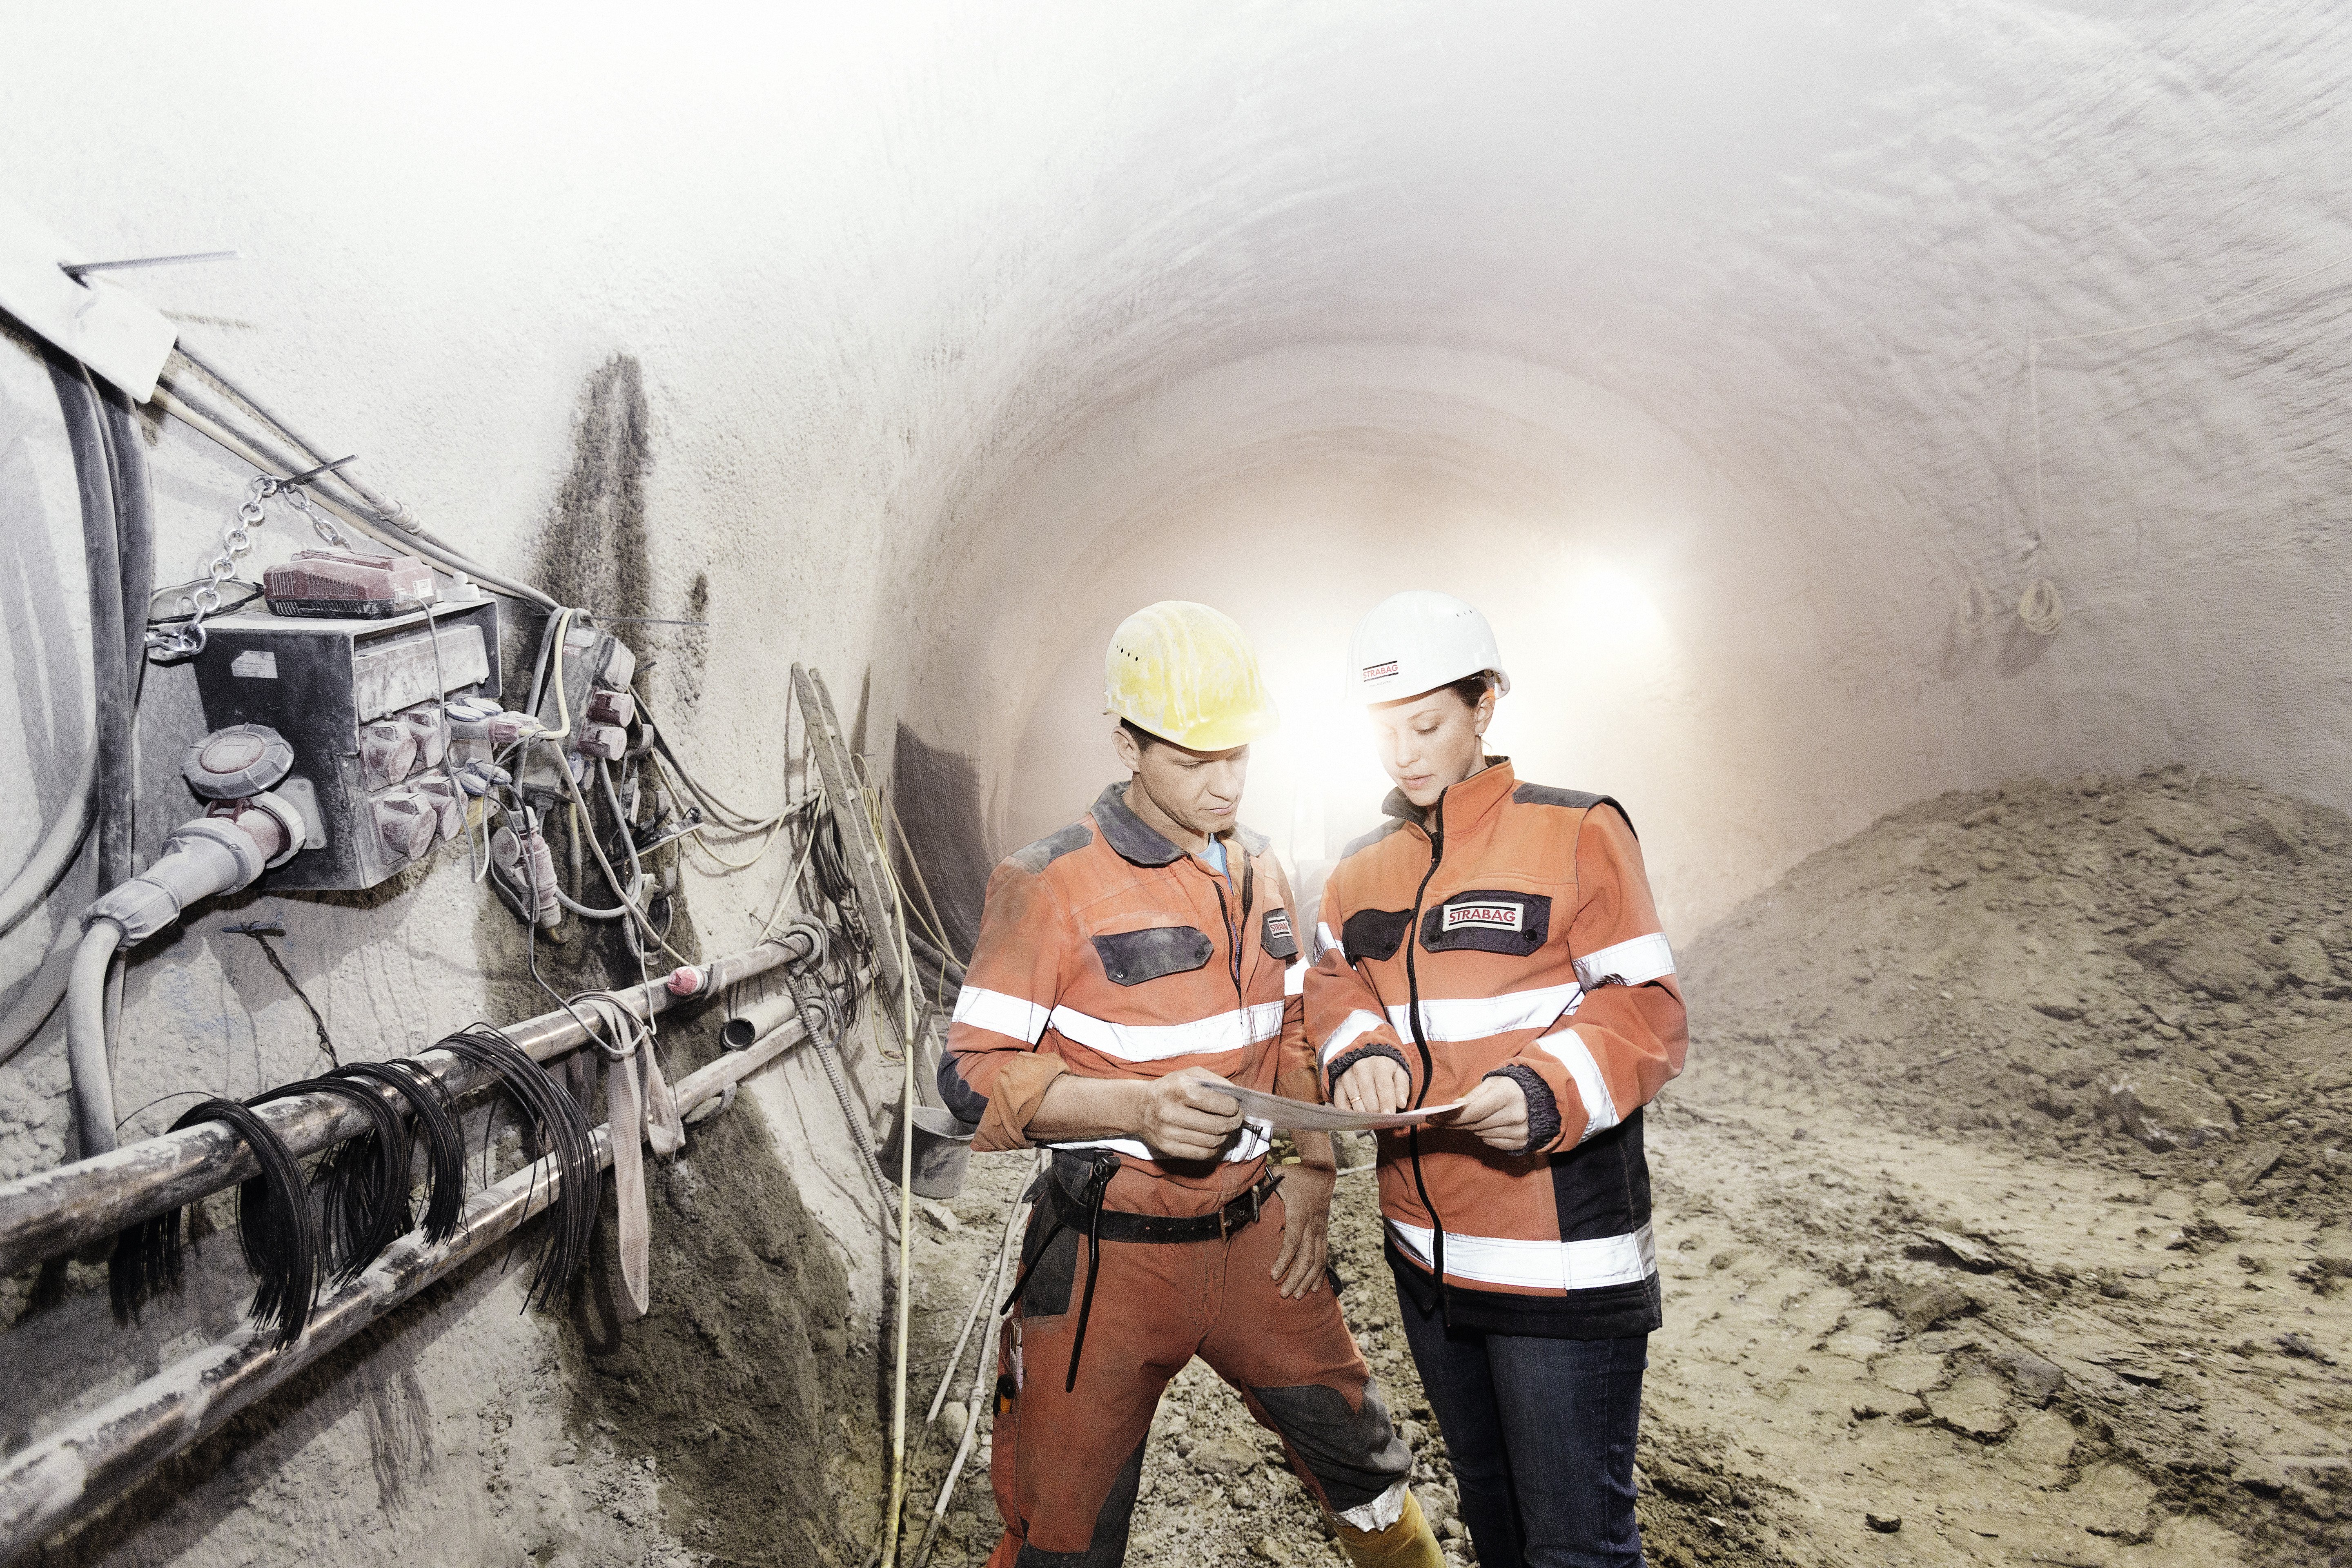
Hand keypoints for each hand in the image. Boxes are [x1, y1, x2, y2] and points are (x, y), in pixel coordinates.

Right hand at [1136, 1067, 1243, 1161]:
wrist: (1139, 1107)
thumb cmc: (1171, 1089)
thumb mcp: (1190, 1075)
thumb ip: (1215, 1082)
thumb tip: (1238, 1096)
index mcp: (1178, 1089)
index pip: (1217, 1103)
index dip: (1233, 1107)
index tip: (1236, 1107)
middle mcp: (1171, 1111)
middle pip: (1217, 1125)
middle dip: (1234, 1122)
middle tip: (1236, 1119)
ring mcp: (1168, 1132)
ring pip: (1212, 1141)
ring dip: (1224, 1135)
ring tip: (1222, 1127)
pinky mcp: (1168, 1148)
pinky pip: (1203, 1154)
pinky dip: (1214, 1148)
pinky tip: (1212, 1138)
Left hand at [1269, 1160, 1334, 1298]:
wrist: (1323, 1172)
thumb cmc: (1296, 1174)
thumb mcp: (1278, 1173)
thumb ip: (1261, 1182)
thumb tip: (1242, 1188)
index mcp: (1299, 1213)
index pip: (1293, 1241)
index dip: (1284, 1260)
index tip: (1274, 1275)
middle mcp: (1313, 1225)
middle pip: (1307, 1256)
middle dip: (1296, 1277)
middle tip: (1284, 1294)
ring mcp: (1321, 1230)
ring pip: (1317, 1260)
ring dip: (1307, 1279)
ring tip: (1297, 1296)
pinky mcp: (1324, 1233)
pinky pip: (1324, 1257)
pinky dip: (1320, 1274)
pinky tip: (1313, 1288)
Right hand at [1333, 1055, 1410, 1115]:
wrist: (1365, 1056)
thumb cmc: (1384, 1068)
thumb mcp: (1399, 1073)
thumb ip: (1402, 1088)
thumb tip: (1401, 1103)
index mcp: (1379, 1065)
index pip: (1383, 1087)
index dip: (1387, 1103)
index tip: (1389, 1116)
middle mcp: (1360, 1068)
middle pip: (1368, 1097)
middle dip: (1377, 1112)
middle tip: (1382, 1118)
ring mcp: (1347, 1076)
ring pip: (1355, 1103)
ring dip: (1365, 1114)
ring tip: (1372, 1117)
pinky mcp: (1338, 1084)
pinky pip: (1341, 1104)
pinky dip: (1350, 1113)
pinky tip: (1358, 1115)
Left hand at [1435, 1074, 1528, 1151]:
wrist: (1542, 1098)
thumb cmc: (1512, 1087)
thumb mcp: (1493, 1082)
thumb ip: (1473, 1095)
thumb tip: (1454, 1107)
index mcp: (1507, 1095)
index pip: (1472, 1112)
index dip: (1450, 1117)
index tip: (1432, 1117)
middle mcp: (1516, 1115)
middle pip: (1474, 1125)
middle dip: (1454, 1123)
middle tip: (1438, 1120)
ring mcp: (1520, 1131)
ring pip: (1481, 1135)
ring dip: (1471, 1128)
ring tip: (1472, 1117)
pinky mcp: (1521, 1143)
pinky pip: (1492, 1143)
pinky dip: (1485, 1135)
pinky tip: (1487, 1125)